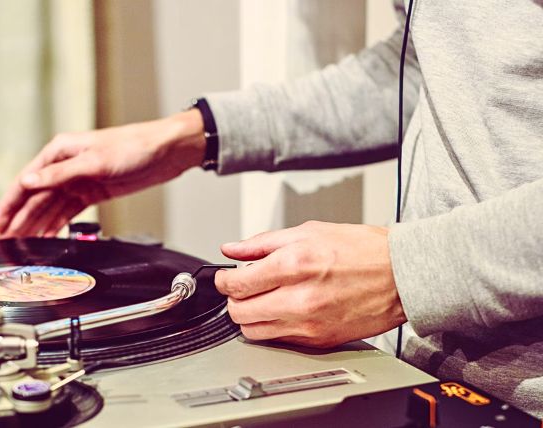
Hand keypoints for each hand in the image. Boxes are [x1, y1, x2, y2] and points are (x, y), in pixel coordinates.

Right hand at [0, 110, 205, 236]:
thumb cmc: (134, 146)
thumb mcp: (95, 161)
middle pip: (36, 197)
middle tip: (6, 241)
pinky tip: (47, 237)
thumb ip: (60, 174)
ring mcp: (80, 180)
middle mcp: (67, 166)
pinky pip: (69, 211)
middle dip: (20, 219)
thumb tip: (28, 182)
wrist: (166, 152)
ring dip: (36, 225)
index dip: (10, 203)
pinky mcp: (94, 192)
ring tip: (22, 245)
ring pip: (51, 207)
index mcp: (61, 151)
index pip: (27, 181)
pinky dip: (57, 224)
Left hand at [215, 221, 406, 347]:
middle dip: (233, 300)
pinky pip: (278, 341)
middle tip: (241, 289)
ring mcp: (309, 324)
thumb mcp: (308, 231)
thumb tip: (232, 249)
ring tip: (261, 300)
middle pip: (239, 312)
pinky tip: (283, 310)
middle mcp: (299, 299)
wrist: (401, 275)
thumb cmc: (362, 249)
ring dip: (249, 317)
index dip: (223, 280)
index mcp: (293, 265)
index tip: (224, 278)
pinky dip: (272, 327)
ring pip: (254, 332)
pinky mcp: (319, 340)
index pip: (236, 284)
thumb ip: (262, 242)